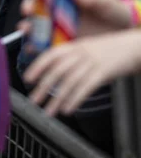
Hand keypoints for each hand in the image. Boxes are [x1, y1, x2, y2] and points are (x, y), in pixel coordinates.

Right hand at [18, 0, 131, 37]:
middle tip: (29, 9)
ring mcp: (52, 27)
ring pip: (32, 25)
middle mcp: (52, 9)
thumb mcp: (107, 2)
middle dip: (27, 6)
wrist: (120, 33)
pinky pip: (40, 45)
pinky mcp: (54, 43)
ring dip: (27, 27)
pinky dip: (33, 46)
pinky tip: (33, 47)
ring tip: (28, 28)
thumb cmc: (112, 12)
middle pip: (32, 5)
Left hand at [24, 30, 140, 115]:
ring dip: (57, 99)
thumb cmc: (109, 51)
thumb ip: (70, 59)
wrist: (135, 46)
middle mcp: (81, 52)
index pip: (51, 55)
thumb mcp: (87, 49)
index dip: (37, 66)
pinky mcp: (103, 72)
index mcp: (74, 46)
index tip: (27, 78)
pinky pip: (85, 87)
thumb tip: (51, 74)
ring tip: (48, 111)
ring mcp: (92, 62)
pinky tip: (67, 109)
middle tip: (33, 100)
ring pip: (70, 82)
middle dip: (43, 87)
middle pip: (57, 71)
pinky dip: (74, 99)